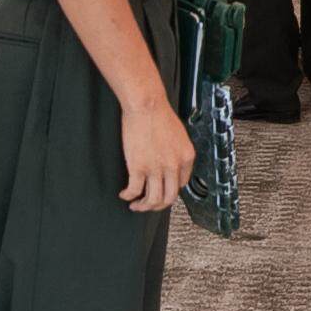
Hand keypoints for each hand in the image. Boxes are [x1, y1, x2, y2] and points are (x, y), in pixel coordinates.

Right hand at [119, 95, 193, 211]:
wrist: (146, 105)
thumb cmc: (159, 113)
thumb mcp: (178, 134)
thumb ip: (176, 151)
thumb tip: (170, 161)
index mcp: (186, 157)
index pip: (181, 184)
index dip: (170, 190)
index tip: (162, 190)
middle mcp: (174, 165)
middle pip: (169, 197)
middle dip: (158, 205)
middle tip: (149, 205)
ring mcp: (156, 168)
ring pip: (153, 199)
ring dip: (143, 206)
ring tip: (135, 204)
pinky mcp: (139, 167)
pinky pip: (134, 190)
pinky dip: (129, 195)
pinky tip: (124, 194)